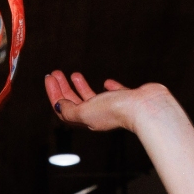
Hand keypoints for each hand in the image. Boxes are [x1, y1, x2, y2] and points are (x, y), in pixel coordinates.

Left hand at [43, 70, 173, 133]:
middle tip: (56, 73)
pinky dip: (110, 88)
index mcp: (87, 121)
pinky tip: (107, 82)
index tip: (49, 77)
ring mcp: (114, 108)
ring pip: (92, 98)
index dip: (54, 93)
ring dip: (80, 87)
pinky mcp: (128, 100)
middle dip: (63, 88)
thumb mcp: (85, 111)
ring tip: (74, 74)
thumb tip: (58, 106)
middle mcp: (99, 116)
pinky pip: (116, 94)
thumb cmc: (116, 110)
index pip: (64, 109)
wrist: (145, 108)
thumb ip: (69, 110)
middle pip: (75, 103)